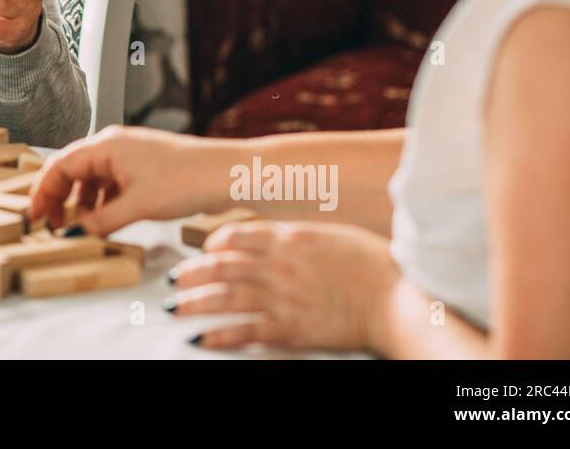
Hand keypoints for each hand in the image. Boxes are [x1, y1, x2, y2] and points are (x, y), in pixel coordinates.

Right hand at [29, 125, 227, 232]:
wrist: (226, 174)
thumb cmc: (187, 178)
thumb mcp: (136, 206)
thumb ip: (100, 221)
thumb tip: (75, 234)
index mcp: (106, 146)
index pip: (59, 165)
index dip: (42, 192)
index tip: (35, 217)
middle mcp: (113, 146)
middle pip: (72, 170)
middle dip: (59, 198)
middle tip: (52, 226)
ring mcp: (129, 156)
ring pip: (91, 179)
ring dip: (80, 203)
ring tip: (79, 228)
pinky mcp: (142, 168)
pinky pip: (110, 184)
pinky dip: (101, 202)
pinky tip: (105, 221)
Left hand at [169, 219, 399, 352]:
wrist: (396, 301)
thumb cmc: (373, 265)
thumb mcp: (333, 234)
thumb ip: (299, 235)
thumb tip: (274, 236)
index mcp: (290, 237)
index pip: (238, 234)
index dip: (215, 242)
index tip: (205, 249)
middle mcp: (279, 265)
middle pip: (223, 266)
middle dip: (193, 272)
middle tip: (173, 278)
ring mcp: (283, 298)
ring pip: (226, 298)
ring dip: (195, 302)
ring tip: (173, 307)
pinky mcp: (290, 329)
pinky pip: (246, 331)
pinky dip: (220, 334)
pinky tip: (200, 337)